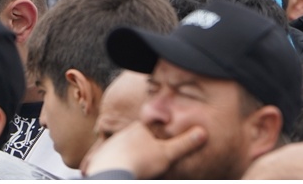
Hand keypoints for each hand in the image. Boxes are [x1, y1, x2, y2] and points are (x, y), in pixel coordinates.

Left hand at [82, 121, 205, 179]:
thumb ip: (184, 144)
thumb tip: (203, 133)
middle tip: (147, 163)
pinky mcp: (99, 159)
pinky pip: (109, 161)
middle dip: (140, 149)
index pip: (149, 129)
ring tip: (134, 170)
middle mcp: (123, 134)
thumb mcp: (168, 153)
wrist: (112, 173)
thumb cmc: (141, 161)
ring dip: (127, 159)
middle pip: (135, 140)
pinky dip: (115, 167)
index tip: (158, 151)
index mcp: (139, 128)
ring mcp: (110, 145)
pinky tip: (121, 174)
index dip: (156, 140)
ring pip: (121, 150)